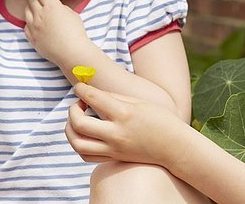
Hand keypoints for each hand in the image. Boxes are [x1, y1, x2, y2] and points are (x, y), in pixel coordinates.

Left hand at [24, 0, 90, 66]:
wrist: (72, 52)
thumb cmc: (76, 32)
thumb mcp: (71, 13)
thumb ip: (59, 6)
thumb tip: (53, 5)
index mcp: (51, 6)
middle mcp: (39, 14)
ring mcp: (33, 26)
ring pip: (26, 10)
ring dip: (31, 7)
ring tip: (37, 8)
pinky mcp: (31, 37)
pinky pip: (26, 25)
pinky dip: (30, 21)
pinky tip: (36, 22)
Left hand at [66, 83, 187, 166]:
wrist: (175, 147)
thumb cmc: (161, 120)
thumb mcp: (139, 102)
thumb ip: (114, 97)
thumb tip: (92, 93)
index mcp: (124, 113)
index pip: (92, 98)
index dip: (81, 89)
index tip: (79, 86)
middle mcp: (116, 133)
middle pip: (79, 123)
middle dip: (72, 110)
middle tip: (79, 103)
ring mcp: (114, 148)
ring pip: (77, 143)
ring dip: (70, 129)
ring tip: (77, 119)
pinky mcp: (114, 158)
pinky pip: (86, 155)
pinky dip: (78, 143)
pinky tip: (85, 133)